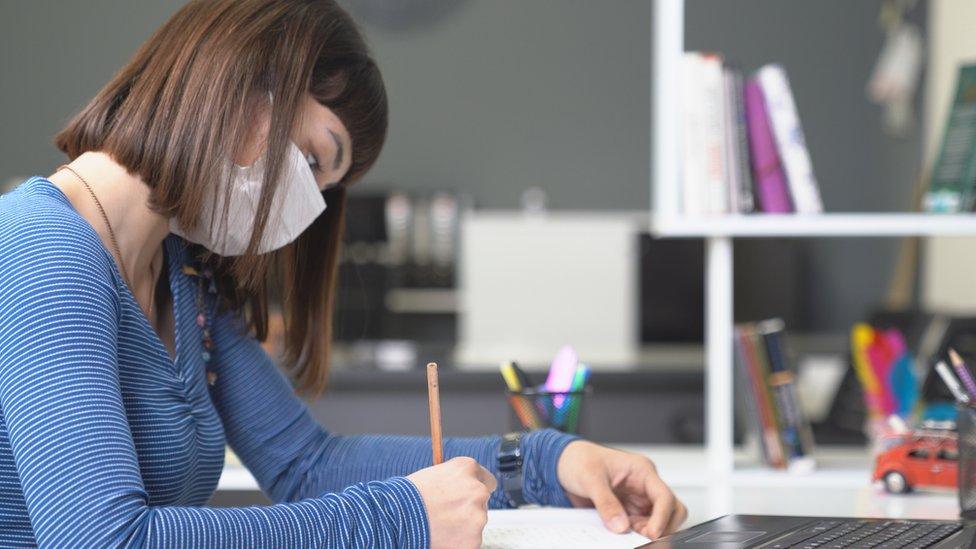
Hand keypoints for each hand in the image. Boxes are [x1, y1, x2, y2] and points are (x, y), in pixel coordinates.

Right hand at [407, 457, 497, 548]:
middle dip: (468, 507)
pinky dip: (459, 541)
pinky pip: (470, 540)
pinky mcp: (474, 539)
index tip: (468, 496)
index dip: (475, 488)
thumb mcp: (434, 475)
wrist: (395, 519)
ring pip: (476, 521)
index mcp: (467, 468)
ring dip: (464, 524)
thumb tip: (462, 489)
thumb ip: (455, 480)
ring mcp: (478, 516)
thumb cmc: (408, 496)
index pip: (486, 479)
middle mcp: (477, 489)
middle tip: (448, 513)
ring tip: (440, 524)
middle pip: (482, 501)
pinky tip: (442, 536)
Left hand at [556, 440, 686, 538]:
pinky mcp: (628, 511)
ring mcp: (637, 499)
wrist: (563, 464)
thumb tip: (620, 526)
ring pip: (659, 520)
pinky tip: (624, 535)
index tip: (652, 533)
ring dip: (649, 531)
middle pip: (671, 509)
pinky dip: (637, 534)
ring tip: (629, 535)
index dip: (662, 517)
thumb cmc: (579, 460)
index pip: (664, 496)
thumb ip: (606, 502)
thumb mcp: (590, 478)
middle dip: (663, 526)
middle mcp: (644, 485)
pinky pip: (641, 526)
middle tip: (645, 538)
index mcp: (641, 470)